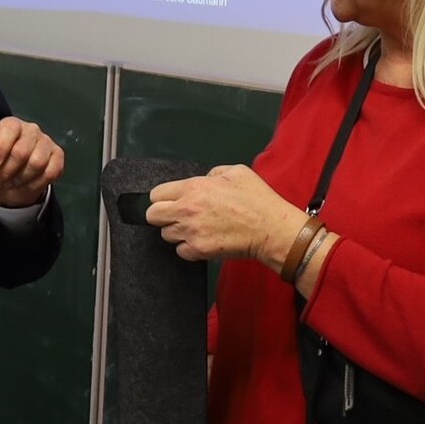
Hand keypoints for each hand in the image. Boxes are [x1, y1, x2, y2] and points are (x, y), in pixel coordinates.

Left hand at [0, 117, 63, 207]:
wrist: (9, 181)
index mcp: (10, 125)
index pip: (9, 130)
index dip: (0, 149)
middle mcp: (31, 129)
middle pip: (22, 151)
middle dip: (7, 171)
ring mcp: (46, 142)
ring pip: (37, 163)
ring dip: (20, 179)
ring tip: (8, 184)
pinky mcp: (57, 156)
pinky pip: (51, 171)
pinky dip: (37, 183)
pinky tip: (25, 185)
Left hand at [146, 165, 302, 266]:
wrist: (272, 229)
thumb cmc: (258, 200)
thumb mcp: (236, 172)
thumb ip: (212, 174)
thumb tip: (203, 181)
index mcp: (193, 188)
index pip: (156, 194)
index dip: (163, 198)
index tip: (171, 201)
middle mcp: (187, 209)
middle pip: (152, 215)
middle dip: (161, 215)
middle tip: (176, 216)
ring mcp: (191, 231)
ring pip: (166, 234)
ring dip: (177, 232)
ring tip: (196, 228)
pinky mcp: (198, 250)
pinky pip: (180, 251)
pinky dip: (188, 248)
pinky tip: (202, 240)